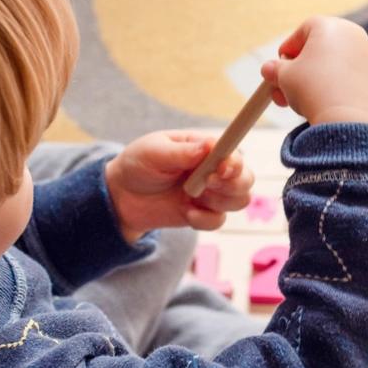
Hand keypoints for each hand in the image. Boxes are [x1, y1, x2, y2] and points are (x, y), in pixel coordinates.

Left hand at [104, 132, 254, 240]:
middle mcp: (214, 169)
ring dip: (219, 201)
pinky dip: (205, 219)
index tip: (221, 168)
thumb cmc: (138, 164)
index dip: (234, 162)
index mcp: (205, 148)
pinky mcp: (203, 213)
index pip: (234, 152)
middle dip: (232, 184)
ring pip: (240, 200)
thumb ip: (182, 152)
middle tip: (207, 184)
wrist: (121, 196)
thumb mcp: (154, 152)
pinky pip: (219, 221)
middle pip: (246, 178)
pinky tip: (187, 212)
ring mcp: (211, 193)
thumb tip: (209, 146)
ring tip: (191, 196)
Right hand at [260, 16, 367, 126]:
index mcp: (330, 26)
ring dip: (316, 80)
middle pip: (320, 49)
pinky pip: (349, 79)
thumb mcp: (285, 77)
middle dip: (299, 70)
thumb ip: (275, 70)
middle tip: (285, 90)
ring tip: (302, 102)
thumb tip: (268, 70)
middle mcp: (353, 35)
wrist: (349, 118)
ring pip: (335, 65)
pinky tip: (326, 105)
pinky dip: (336, 88)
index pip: (302, 31)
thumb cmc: (313, 90)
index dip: (288, 50)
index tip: (279, 67)